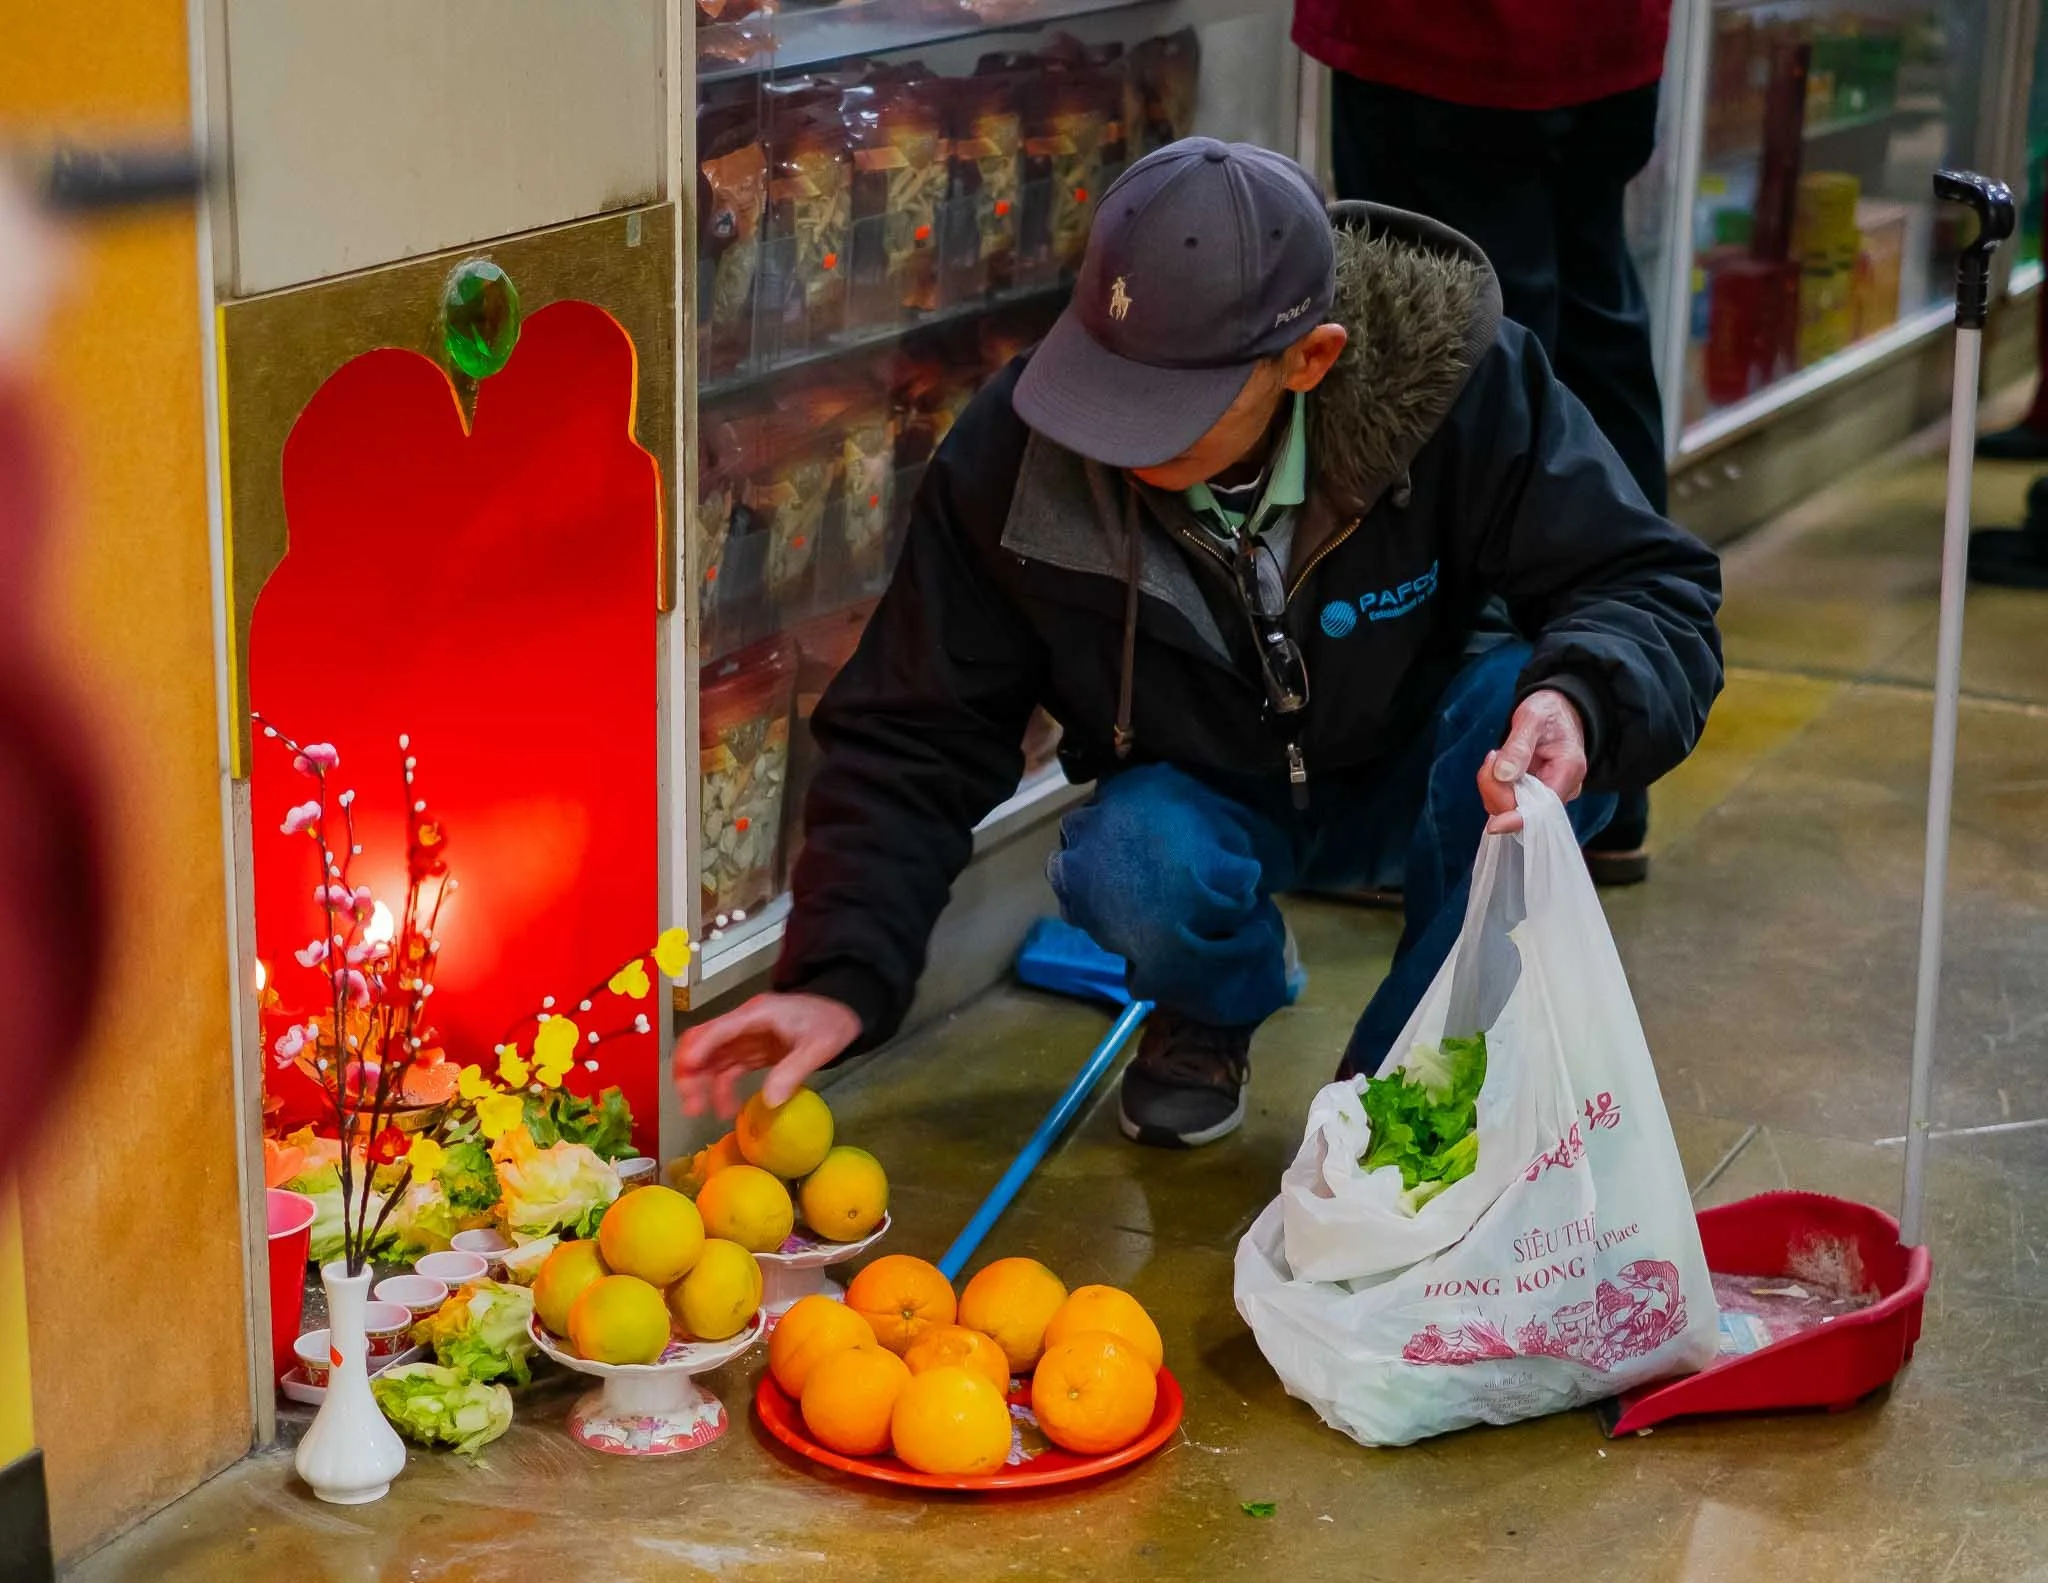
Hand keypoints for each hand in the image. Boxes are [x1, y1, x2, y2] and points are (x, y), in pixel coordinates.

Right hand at [674, 992, 861, 1118]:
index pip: (718, 1030)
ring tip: (697, 1111)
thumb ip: (793, 1071)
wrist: (844, 1012)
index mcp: (756, 1015)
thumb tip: (768, 1102)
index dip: (698, 1051)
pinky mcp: (752, 1051)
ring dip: (699, 1083)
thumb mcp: (818, 1046)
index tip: (686, 1076)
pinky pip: (728, 1069)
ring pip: (710, 1058)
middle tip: (689, 1103)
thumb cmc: (831, 1022)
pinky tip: (725, 1109)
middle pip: (704, 1043)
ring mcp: (745, 1038)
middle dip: (689, 1071)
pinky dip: (721, 1088)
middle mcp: (744, 1024)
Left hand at [1479, 688, 1587, 834]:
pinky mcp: (1534, 794)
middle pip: (1522, 810)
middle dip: (1496, 789)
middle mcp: (1562, 788)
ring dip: (1493, 787)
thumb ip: (1519, 745)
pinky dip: (1495, 786)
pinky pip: (1508, 801)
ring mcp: (1547, 793)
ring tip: (1497, 755)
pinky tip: (1499, 766)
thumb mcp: (1532, 718)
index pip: (1544, 808)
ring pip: (1511, 808)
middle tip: (1492, 756)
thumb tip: (1503, 774)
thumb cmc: (1549, 711)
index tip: (1494, 826)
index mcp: (1568, 770)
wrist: (1557, 710)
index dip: (1518, 818)